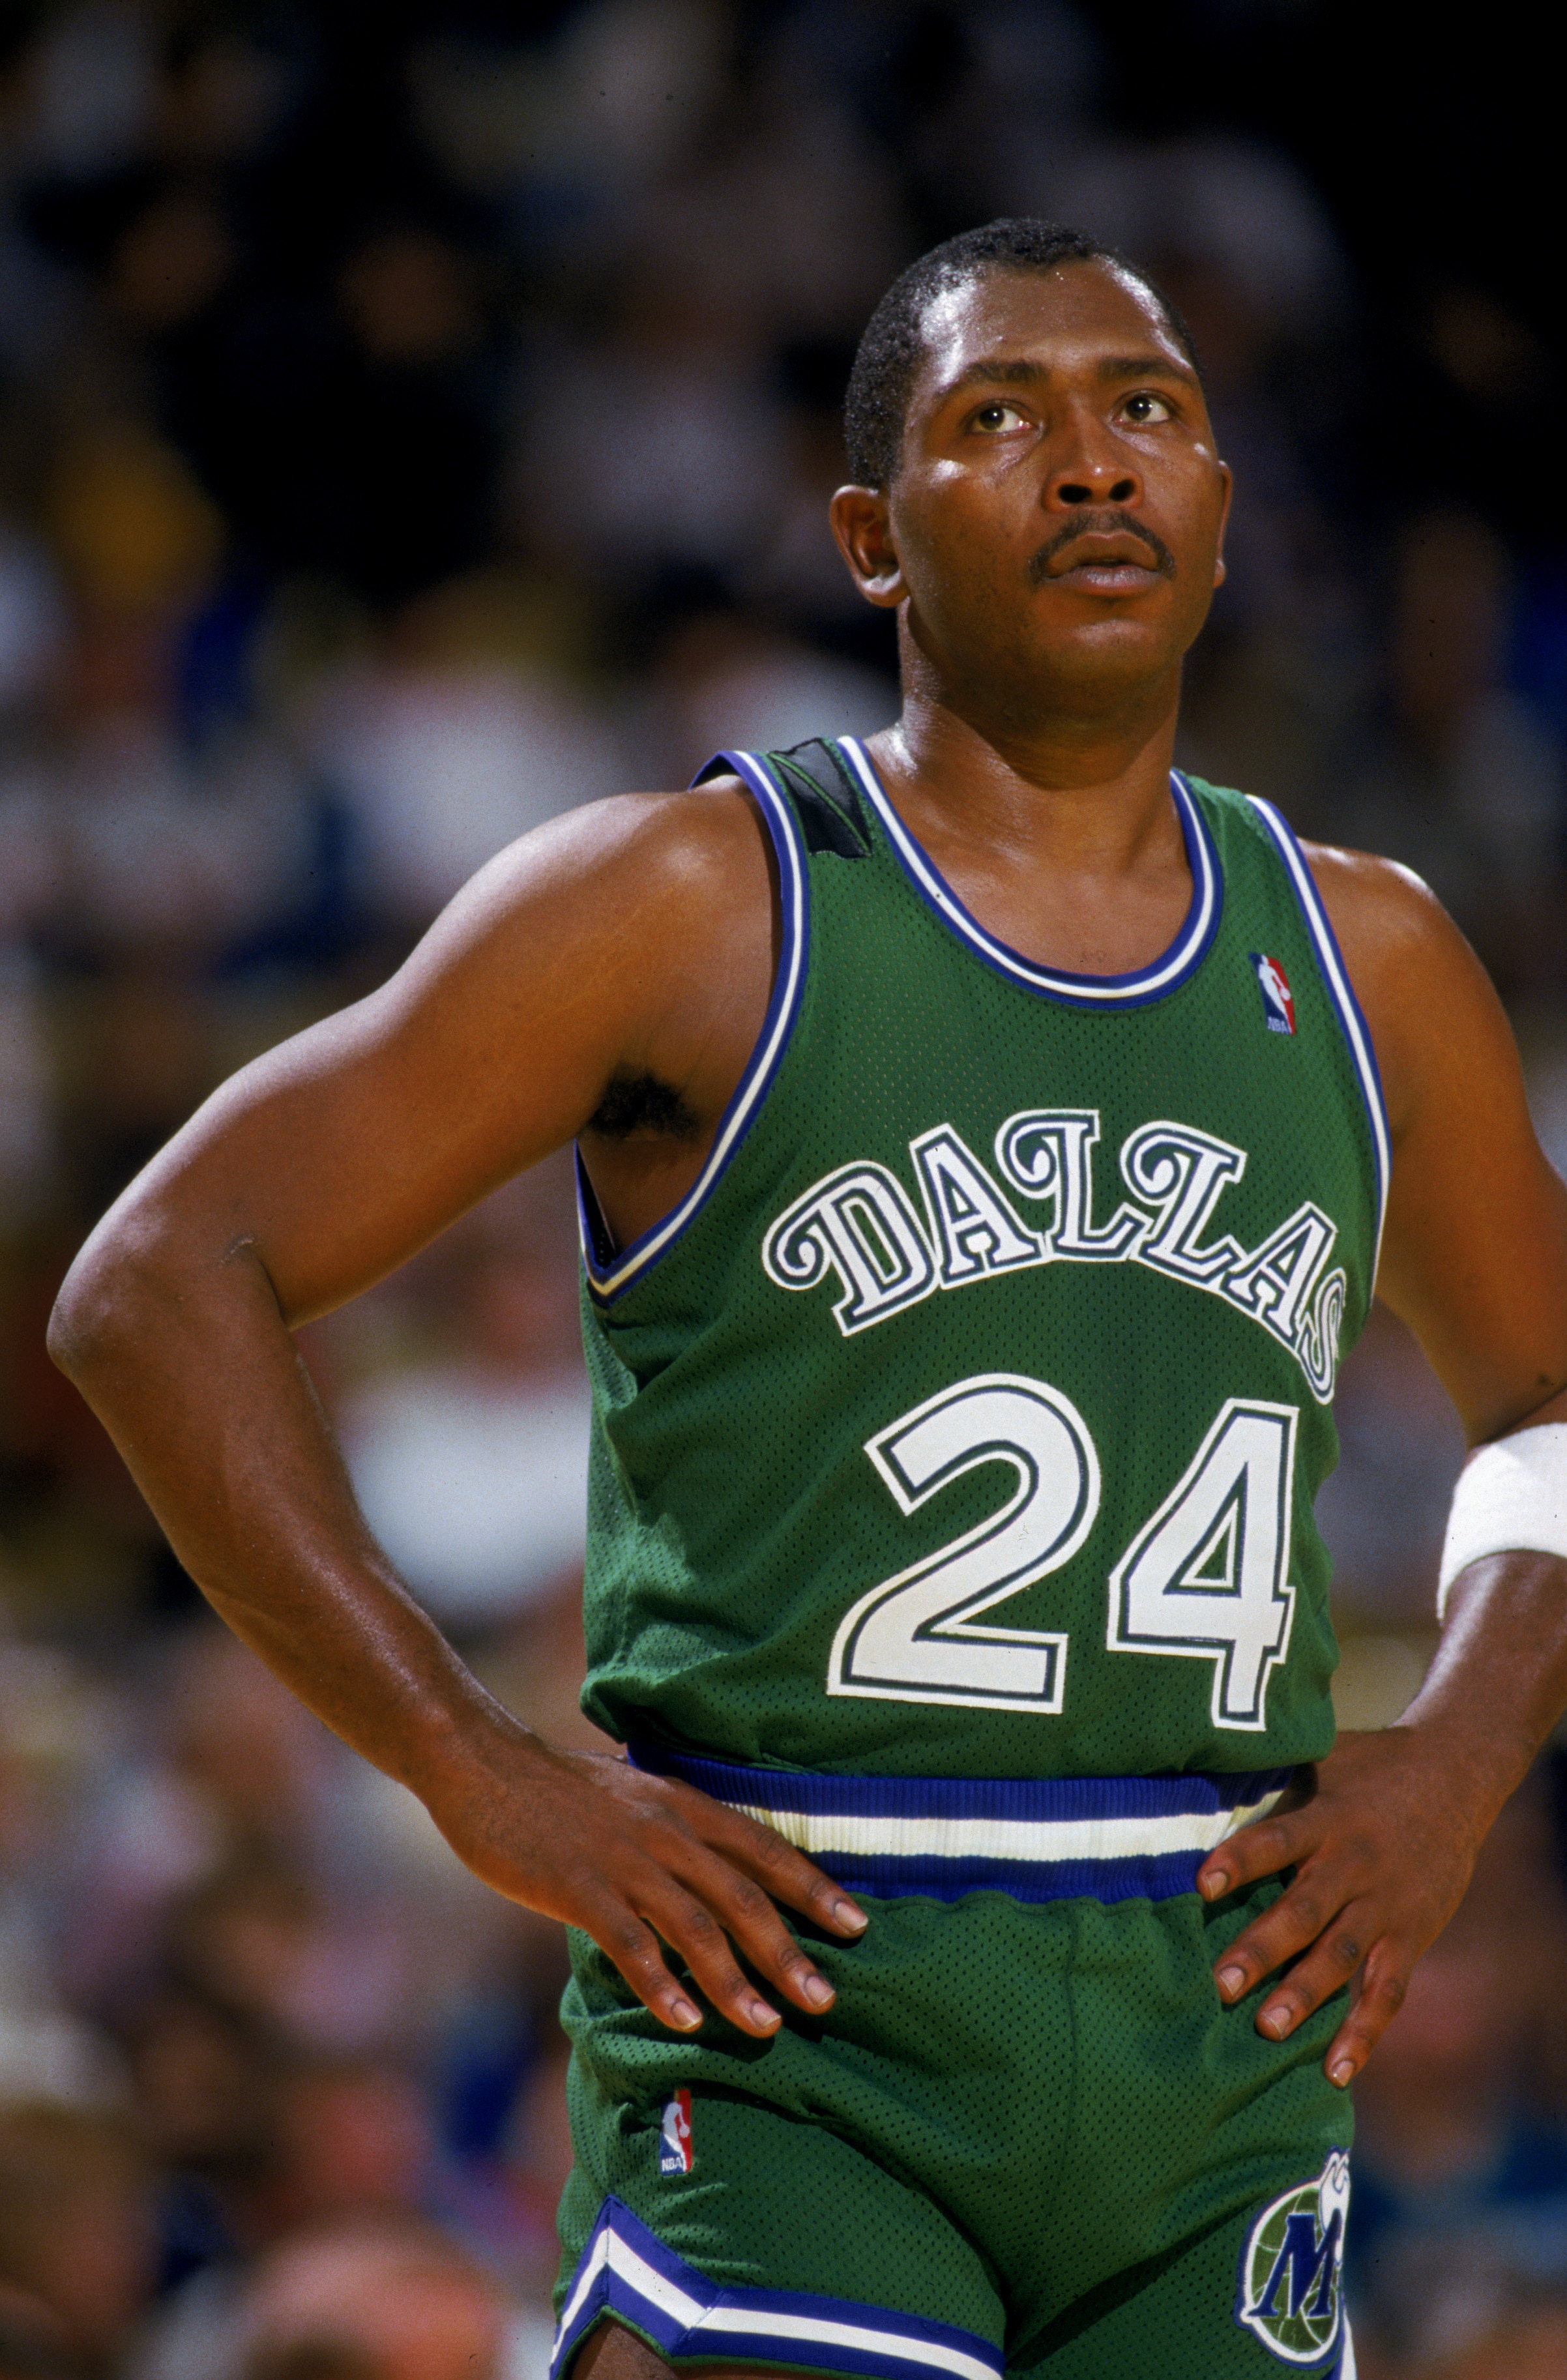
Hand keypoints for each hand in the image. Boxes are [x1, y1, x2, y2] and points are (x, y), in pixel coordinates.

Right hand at [425, 1720, 866, 2038]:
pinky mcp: (578, 1888)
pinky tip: (686, 2022)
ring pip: (695, 1927)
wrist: (486, 1765)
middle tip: (826, 1999)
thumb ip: (676, 1833)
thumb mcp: (634, 1798)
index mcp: (683, 1805)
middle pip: (742, 1897)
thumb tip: (716, 1879)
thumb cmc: (559, 1790)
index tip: (857, 1925)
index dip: (813, 1888)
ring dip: (735, 1982)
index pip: (764, 1849)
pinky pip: (630, 1943)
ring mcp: (622, 1860)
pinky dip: (662, 1985)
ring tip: (768, 2027)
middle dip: (788, 1952)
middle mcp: (665, 1831)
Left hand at [1195, 1726, 1489, 2086]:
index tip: (1202, 1884)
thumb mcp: (1322, 1755)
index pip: (1277, 1840)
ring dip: (1305, 1994)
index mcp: (1326, 1819)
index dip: (1241, 1861)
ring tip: (1267, 2029)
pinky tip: (1335, 2071)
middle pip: (1306, 1911)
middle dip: (1263, 1949)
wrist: (1455, 1776)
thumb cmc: (1369, 1765)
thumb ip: (1271, 1772)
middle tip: (1222, 1985)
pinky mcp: (1412, 1936)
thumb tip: (1203, 1765)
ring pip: (1343, 1957)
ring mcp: (1386, 1905)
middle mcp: (1355, 1866)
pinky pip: (1387, 1991)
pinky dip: (1364, 2033)